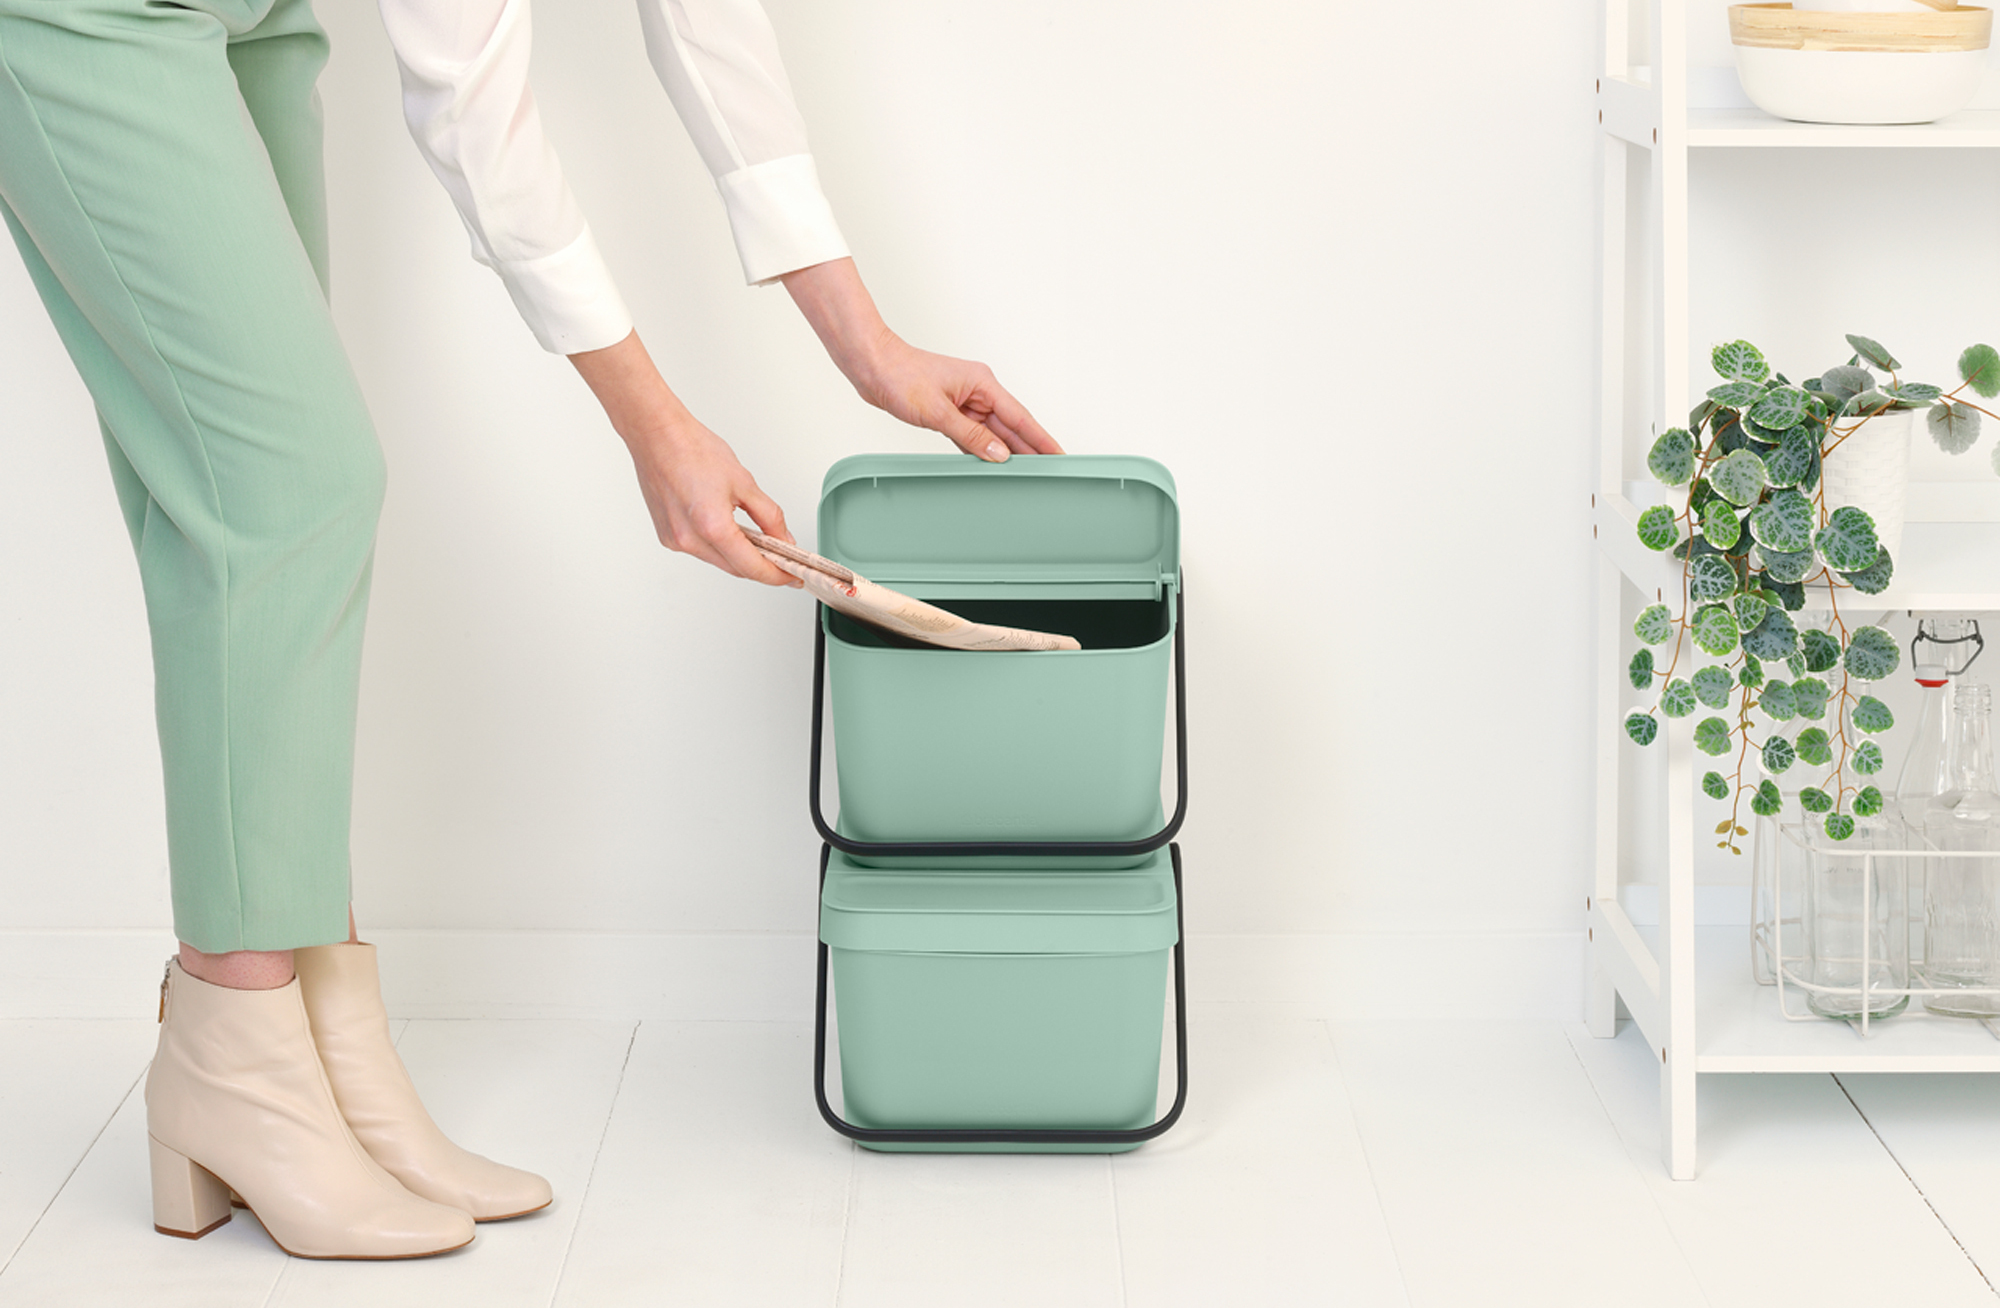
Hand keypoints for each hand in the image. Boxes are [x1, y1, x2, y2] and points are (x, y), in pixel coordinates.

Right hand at [569, 331, 798, 586]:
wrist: (657, 435)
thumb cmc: (693, 449)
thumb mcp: (744, 482)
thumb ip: (769, 516)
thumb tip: (783, 540)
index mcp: (712, 526)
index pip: (752, 566)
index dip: (776, 575)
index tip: (791, 576)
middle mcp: (689, 539)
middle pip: (735, 568)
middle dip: (761, 568)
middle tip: (783, 562)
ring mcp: (675, 540)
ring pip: (718, 561)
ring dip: (740, 557)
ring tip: (760, 544)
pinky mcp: (667, 536)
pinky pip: (701, 551)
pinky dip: (720, 547)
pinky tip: (731, 533)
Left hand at [782, 258, 1062, 461]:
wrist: (871, 364)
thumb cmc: (900, 376)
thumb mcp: (937, 411)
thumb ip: (970, 436)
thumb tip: (998, 453)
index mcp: (982, 384)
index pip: (1020, 417)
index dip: (1041, 438)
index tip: (1059, 454)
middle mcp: (978, 391)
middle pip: (1011, 426)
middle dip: (1030, 449)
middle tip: (1050, 471)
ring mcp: (964, 400)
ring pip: (993, 432)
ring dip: (1008, 451)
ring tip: (1028, 472)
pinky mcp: (950, 409)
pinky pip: (974, 433)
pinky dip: (983, 449)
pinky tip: (993, 463)